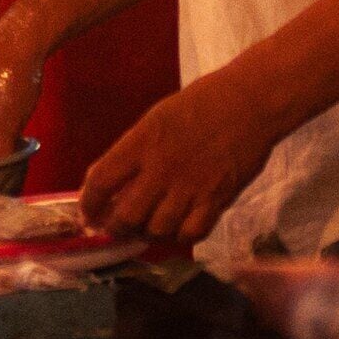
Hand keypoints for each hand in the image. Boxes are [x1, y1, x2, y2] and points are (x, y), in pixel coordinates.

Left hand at [80, 79, 284, 248]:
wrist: (250, 102)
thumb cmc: (202, 103)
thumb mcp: (156, 119)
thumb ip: (133, 151)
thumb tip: (114, 184)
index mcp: (141, 143)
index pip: (100, 182)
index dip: (88, 205)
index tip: (87, 214)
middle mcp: (161, 169)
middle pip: (125, 216)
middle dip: (115, 228)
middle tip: (116, 227)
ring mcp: (190, 187)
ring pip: (157, 230)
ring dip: (148, 234)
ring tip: (148, 227)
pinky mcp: (217, 200)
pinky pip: (191, 233)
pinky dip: (181, 236)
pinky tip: (178, 227)